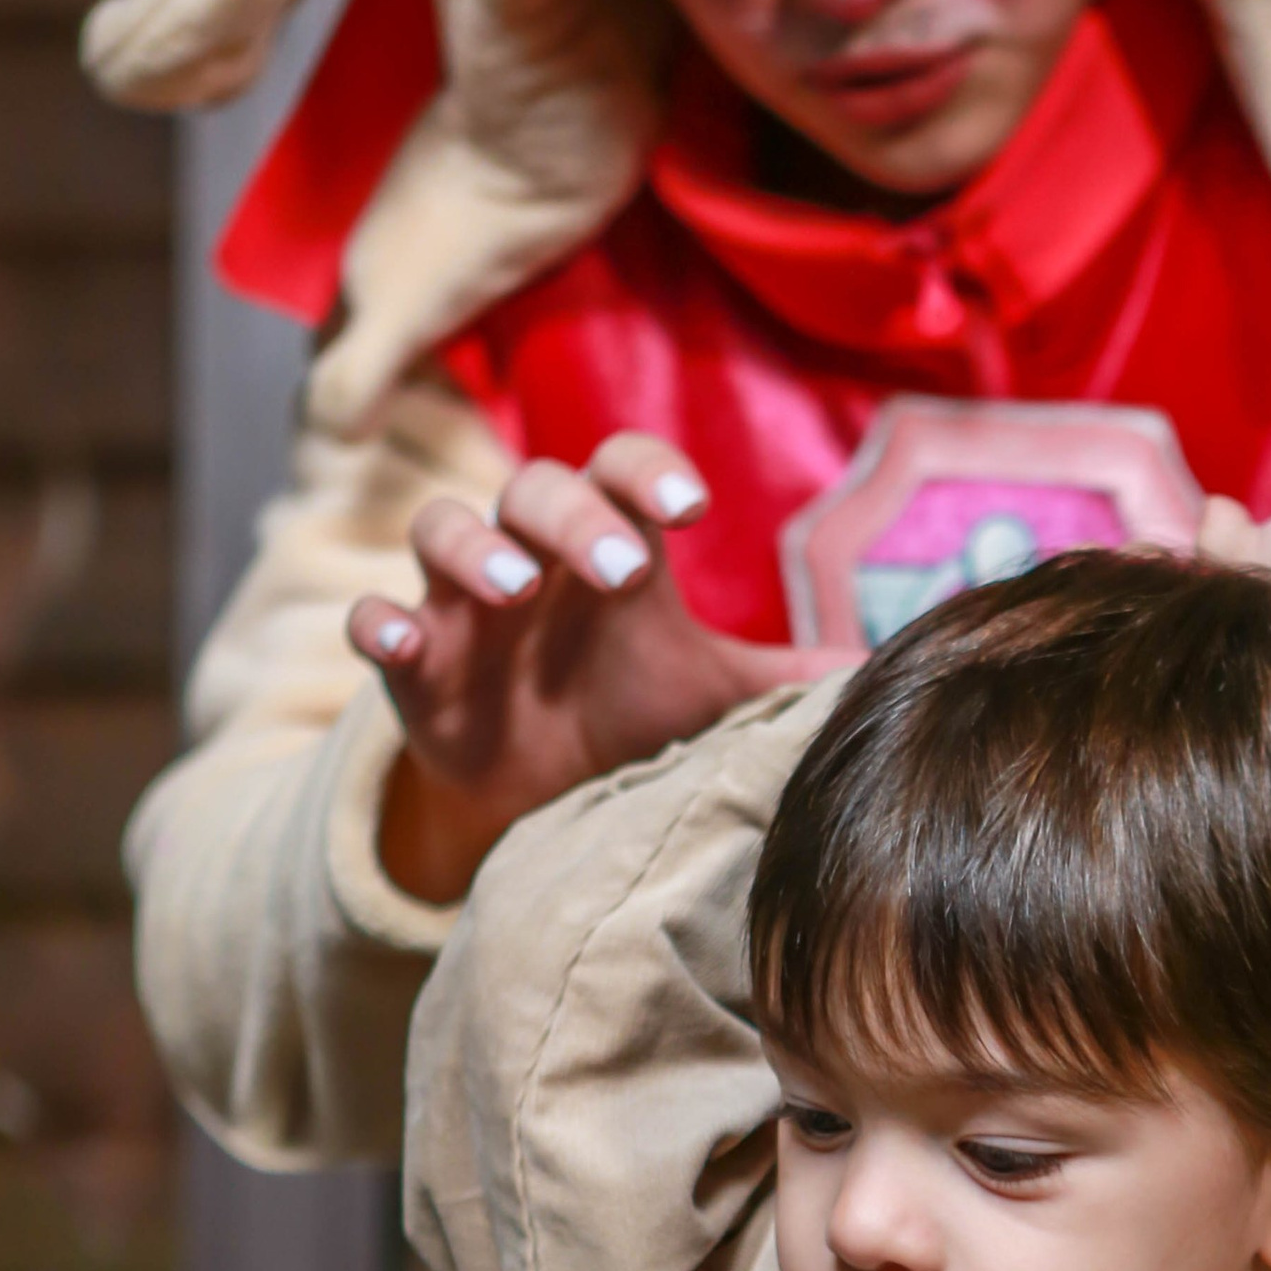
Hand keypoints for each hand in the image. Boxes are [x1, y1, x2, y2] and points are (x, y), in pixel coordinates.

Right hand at [351, 436, 779, 903]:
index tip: (692, 510)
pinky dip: (381, 625)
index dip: (648, 472)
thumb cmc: (632, 721)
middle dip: (574, 516)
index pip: (621, 469)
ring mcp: (462, 604)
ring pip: (442, 528)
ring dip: (473, 549)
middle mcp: (532, 554)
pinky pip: (374, 620)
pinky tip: (404, 644)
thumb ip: (791, 681)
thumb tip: (896, 671)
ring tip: (515, 590)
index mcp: (610, 544)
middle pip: (536, 487)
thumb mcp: (714, 699)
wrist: (550, 802)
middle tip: (619, 568)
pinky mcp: (413, 665)